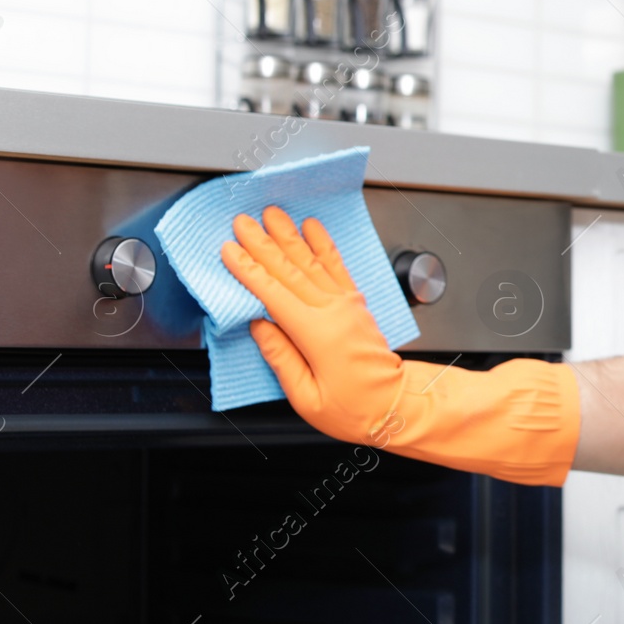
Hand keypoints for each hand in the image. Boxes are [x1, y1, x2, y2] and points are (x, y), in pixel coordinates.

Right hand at [221, 205, 404, 445]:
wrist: (395, 405)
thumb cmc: (352, 409)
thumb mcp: (306, 397)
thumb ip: (281, 357)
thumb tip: (258, 325)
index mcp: (318, 335)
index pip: (274, 295)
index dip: (248, 271)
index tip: (228, 250)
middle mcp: (334, 312)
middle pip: (290, 271)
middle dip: (262, 244)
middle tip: (241, 221)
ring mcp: (347, 304)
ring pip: (312, 262)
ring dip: (289, 236)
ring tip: (272, 214)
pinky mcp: (355, 303)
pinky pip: (337, 266)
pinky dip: (323, 244)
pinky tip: (312, 227)